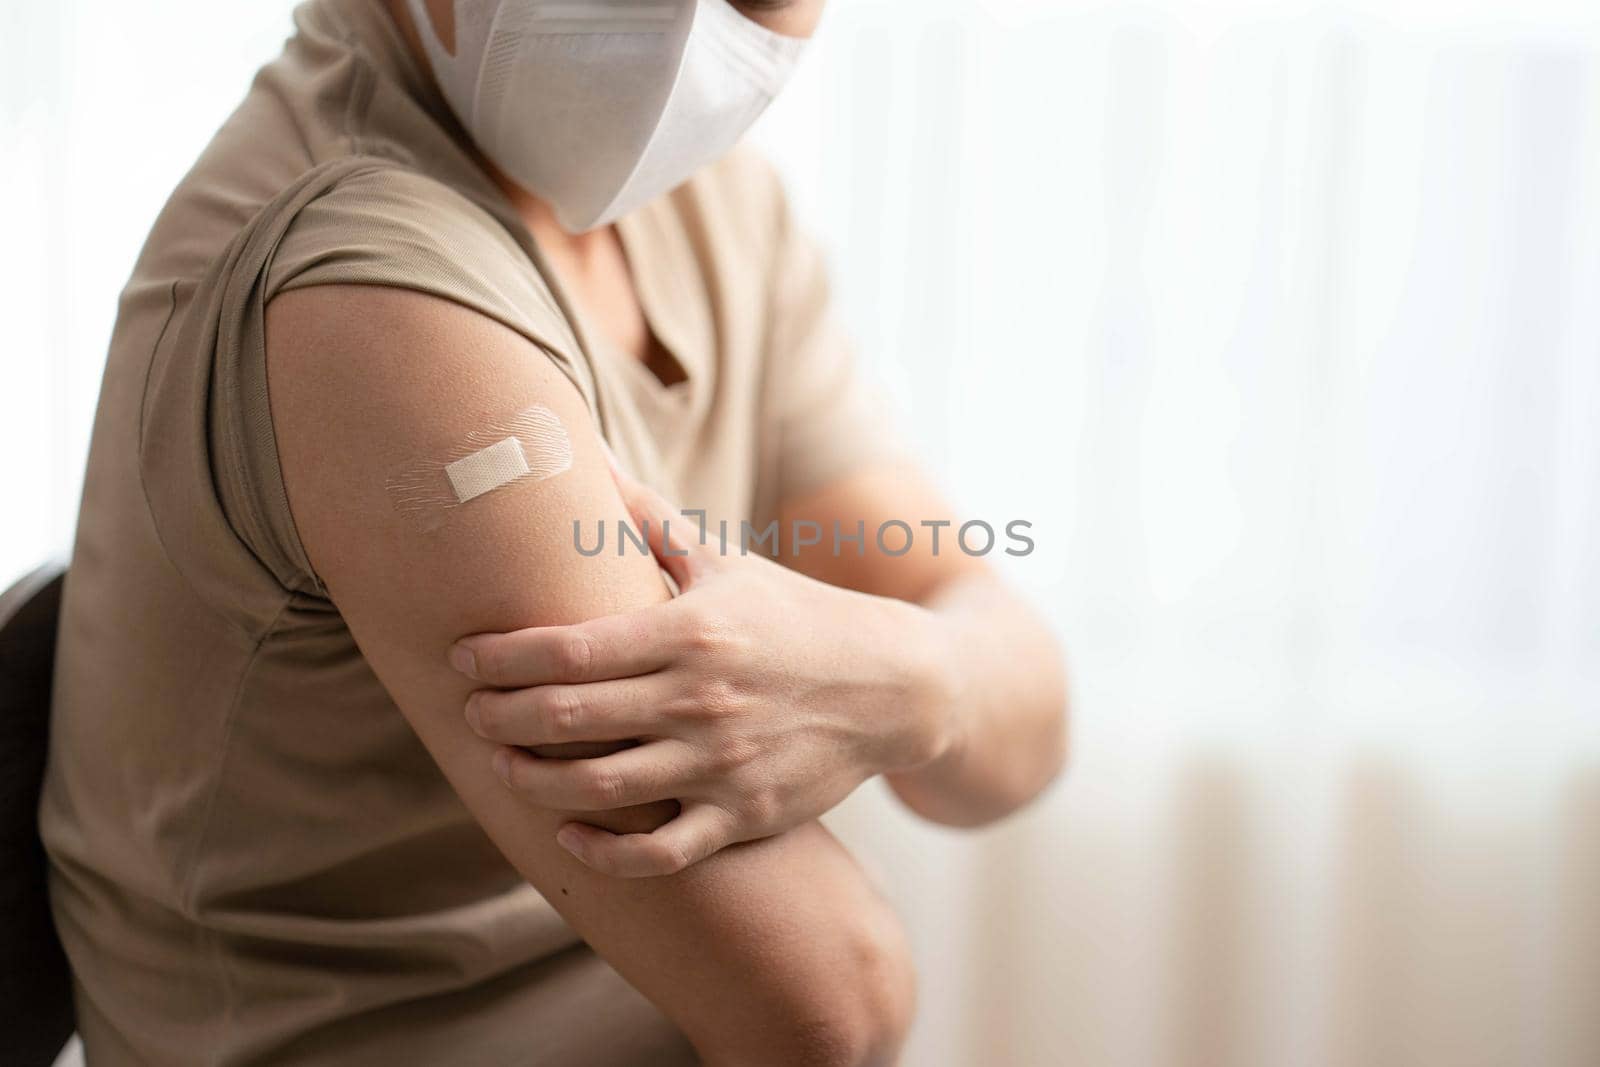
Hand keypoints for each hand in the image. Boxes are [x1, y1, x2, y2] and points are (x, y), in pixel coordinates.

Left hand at [450, 465, 956, 876]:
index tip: (463, 657)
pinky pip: (660, 852)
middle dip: (500, 717)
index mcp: (691, 631)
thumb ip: (650, 521)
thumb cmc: (797, 617)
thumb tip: (588, 460)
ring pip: (601, 790)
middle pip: (569, 718)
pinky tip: (569, 828)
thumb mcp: (727, 563)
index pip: (569, 648)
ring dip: (534, 780)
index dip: (501, 657)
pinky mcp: (744, 816)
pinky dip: (604, 849)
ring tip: (503, 764)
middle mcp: (701, 700)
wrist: (893, 688)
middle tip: (470, 712)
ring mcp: (723, 765)